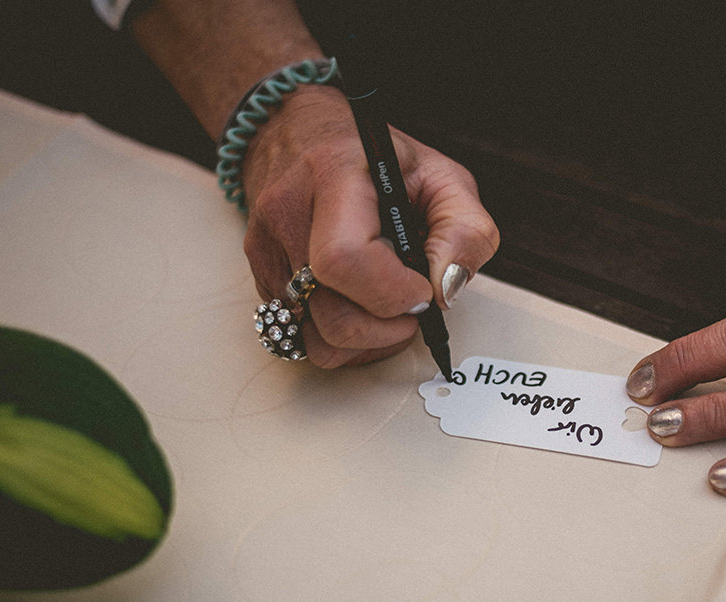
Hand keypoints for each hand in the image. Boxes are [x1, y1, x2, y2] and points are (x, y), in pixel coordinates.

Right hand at [242, 86, 498, 366]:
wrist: (303, 137)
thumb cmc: (382, 163)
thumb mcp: (444, 180)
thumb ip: (466, 232)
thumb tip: (444, 288)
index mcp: (334, 173)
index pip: (345, 259)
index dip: (393, 292)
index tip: (423, 288)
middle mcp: (287, 211)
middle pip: (331, 314)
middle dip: (386, 328)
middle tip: (412, 304)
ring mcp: (266, 248)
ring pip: (314, 339)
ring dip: (366, 341)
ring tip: (387, 306)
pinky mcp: (259, 278)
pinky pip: (300, 338)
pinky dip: (342, 338)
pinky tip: (360, 304)